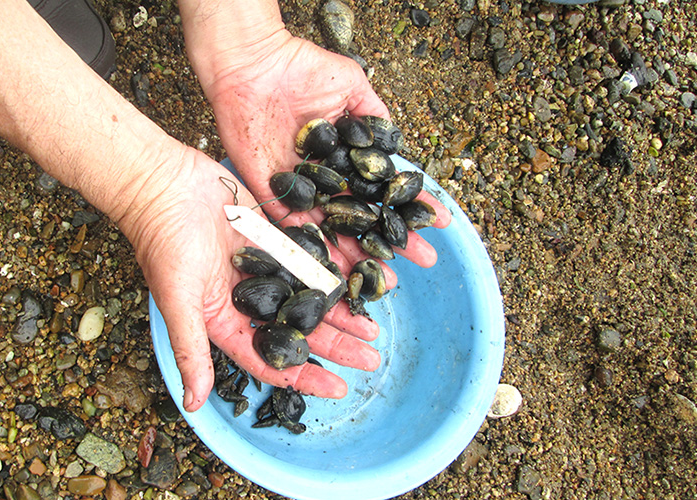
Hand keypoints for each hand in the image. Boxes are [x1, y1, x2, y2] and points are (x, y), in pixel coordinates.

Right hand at [118, 148, 380, 410]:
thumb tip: (193, 404)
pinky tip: (361, 278)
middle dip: (335, 346)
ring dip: (340, 310)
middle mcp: (247, 298)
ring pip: (310, 295)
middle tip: (372, 359)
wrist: (163, 183)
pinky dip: (335, 267)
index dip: (304, 376)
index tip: (339, 388)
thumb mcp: (178, 302)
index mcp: (224, 320)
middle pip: (299, 329)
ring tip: (373, 324)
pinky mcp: (274, 235)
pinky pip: (311, 256)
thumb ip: (191, 351)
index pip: (270, 358)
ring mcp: (263, 266)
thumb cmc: (164, 244)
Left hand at [201, 31, 450, 267]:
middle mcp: (326, 180)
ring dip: (360, 256)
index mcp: (345, 159)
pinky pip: (293, 229)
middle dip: (395, 240)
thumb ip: (374, 117)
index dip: (412, 204)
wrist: (255, 67)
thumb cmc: (302, 69)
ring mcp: (301, 190)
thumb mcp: (352, 87)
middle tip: (425, 260)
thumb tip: (397, 146)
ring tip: (389, 279)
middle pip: (364, 218)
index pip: (383, 188)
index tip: (441, 221)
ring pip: (334, 232)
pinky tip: (337, 271)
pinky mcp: (272, 195)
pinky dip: (313, 251)